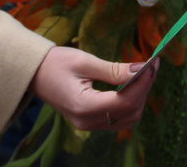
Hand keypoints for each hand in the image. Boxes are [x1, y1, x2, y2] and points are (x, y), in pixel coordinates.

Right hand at [30, 46, 158, 129]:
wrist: (33, 74)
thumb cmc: (54, 64)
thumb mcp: (84, 62)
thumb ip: (114, 69)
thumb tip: (141, 69)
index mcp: (85, 106)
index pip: (126, 101)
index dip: (144, 82)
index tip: (153, 62)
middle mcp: (88, 121)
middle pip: (130, 112)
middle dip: (144, 88)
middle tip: (151, 65)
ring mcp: (89, 124)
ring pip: (127, 119)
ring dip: (139, 97)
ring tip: (142, 73)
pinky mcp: (90, 121)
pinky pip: (118, 118)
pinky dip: (129, 103)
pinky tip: (130, 85)